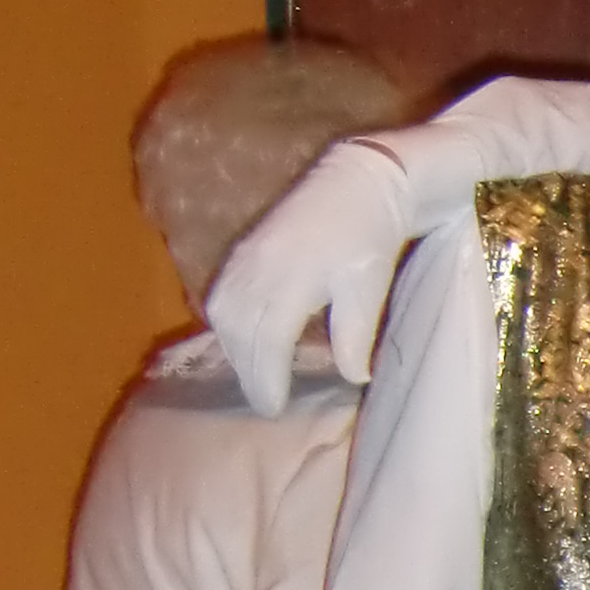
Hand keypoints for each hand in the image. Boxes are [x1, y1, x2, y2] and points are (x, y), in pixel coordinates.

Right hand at [206, 139, 409, 410]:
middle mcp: (258, 270)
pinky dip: (226, 322)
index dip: (267, 379)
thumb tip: (352, 377)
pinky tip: (241, 338)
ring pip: (224, 314)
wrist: (357, 182)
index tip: (274, 408)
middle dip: (249, 371)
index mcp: (291, 282)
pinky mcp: (243, 249)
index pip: (267, 343)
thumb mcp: (368, 289)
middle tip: (265, 401)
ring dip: (234, 349)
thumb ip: (354, 335)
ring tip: (253, 375)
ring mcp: (245, 257)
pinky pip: (221, 293)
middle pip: (239, 333)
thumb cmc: (368, 239)